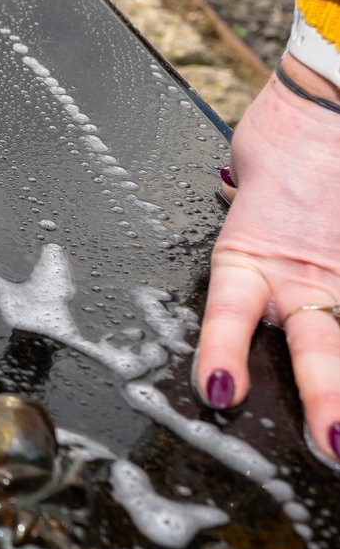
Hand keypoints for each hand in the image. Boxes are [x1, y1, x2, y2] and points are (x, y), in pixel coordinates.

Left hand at [195, 55, 339, 461]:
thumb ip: (248, 245)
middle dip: (326, 399)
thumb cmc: (282, 143)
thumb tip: (240, 277)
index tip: (220, 389)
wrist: (327, 102)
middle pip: (318, 345)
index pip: (232, 312)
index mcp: (252, 255)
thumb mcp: (244, 194)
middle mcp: (309, 272)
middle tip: (331, 446)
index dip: (225, 351)